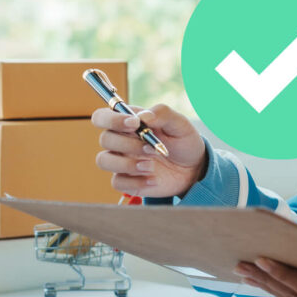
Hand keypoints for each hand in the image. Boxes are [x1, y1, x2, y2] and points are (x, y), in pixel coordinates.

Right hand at [91, 103, 206, 199]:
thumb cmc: (183, 141)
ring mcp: (122, 161)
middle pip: (105, 139)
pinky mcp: (127, 180)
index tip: (134, 124)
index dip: (112, 119)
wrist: (194, 168)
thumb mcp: (180, 124)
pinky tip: (153, 179)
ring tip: (151, 166)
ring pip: (104, 160)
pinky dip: (135, 182)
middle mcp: (121, 141)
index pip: (102, 116)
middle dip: (129, 144)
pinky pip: (117, 182)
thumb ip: (162, 114)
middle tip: (152, 149)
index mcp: (129, 123)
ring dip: (127, 164)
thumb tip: (143, 116)